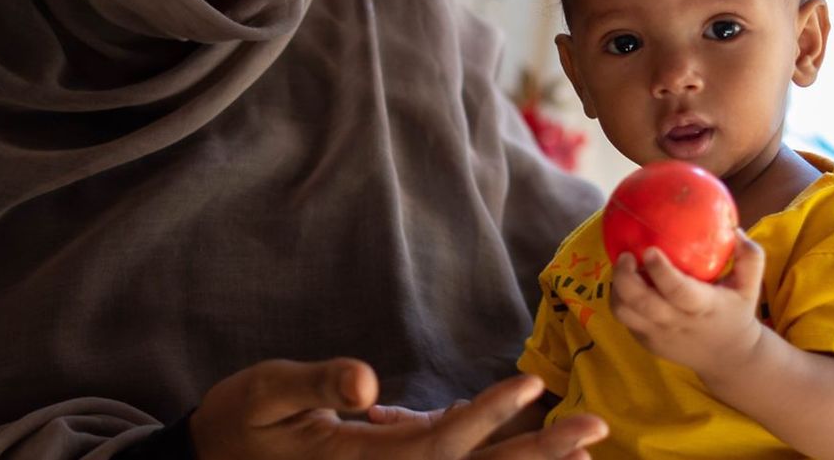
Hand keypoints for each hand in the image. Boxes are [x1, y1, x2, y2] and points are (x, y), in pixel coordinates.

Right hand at [189, 358, 606, 458]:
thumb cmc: (240, 422)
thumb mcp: (264, 393)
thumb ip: (315, 384)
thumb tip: (365, 382)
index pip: (438, 444)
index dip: (487, 415)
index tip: (530, 384)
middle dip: (536, 452)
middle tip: (594, 429)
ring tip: (585, 449)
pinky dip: (495, 459)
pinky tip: (535, 450)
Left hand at [608, 236, 765, 378]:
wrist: (728, 358)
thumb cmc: (736, 313)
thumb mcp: (751, 287)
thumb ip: (750, 257)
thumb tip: (735, 230)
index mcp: (703, 307)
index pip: (678, 291)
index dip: (660, 271)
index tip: (650, 250)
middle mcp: (677, 323)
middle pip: (641, 303)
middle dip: (625, 277)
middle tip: (625, 255)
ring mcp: (658, 335)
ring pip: (624, 313)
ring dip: (617, 288)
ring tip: (623, 268)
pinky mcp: (647, 342)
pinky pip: (625, 319)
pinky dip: (621, 299)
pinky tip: (627, 283)